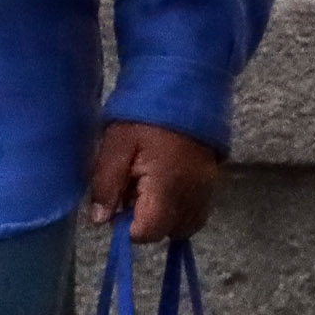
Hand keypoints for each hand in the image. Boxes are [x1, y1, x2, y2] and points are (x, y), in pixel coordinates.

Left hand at [87, 121, 221, 239]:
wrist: (185, 82)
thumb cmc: (145, 113)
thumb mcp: (116, 144)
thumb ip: (106, 184)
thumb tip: (101, 219)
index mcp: (167, 187)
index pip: (148, 232)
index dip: (127, 226)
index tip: (118, 202)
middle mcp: (193, 194)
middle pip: (170, 232)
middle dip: (148, 221)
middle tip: (133, 190)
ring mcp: (207, 188)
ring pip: (187, 224)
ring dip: (166, 215)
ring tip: (149, 186)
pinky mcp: (213, 179)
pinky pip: (198, 208)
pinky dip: (181, 205)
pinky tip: (166, 182)